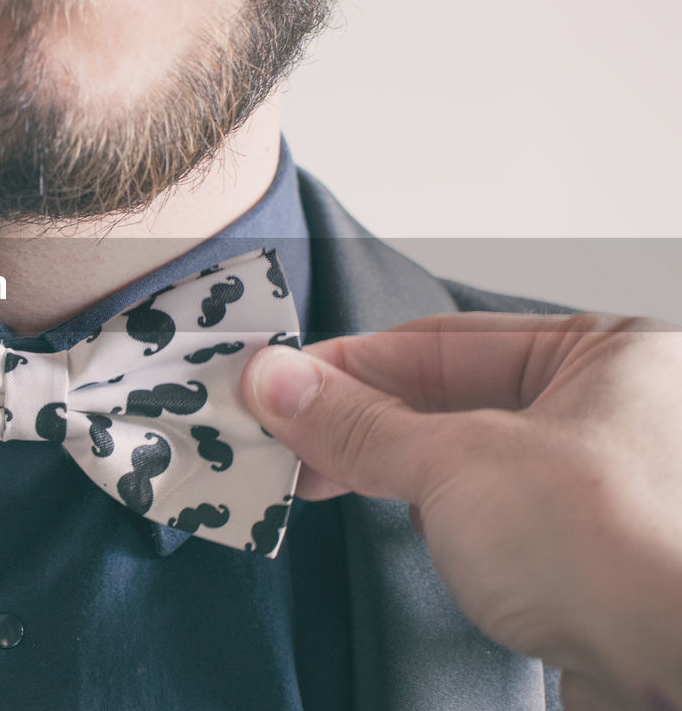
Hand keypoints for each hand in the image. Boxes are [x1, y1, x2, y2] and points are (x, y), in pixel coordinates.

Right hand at [243, 312, 681, 710]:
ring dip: (391, 468)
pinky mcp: (583, 555)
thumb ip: (359, 423)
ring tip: (318, 479)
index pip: (442, 341)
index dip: (348, 362)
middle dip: (361, 421)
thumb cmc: (620, 552)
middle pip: (449, 397)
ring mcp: (598, 488)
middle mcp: (610, 412)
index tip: (276, 383)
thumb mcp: (459, 463)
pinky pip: (484, 513)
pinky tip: (398, 522)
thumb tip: (278, 383)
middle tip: (283, 438)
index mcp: (607, 354)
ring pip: (463, 458)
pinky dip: (431, 514)